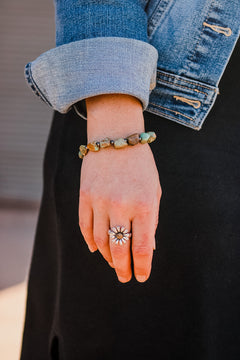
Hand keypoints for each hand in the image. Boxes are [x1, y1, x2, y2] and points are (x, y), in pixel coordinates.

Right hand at [78, 94, 161, 282]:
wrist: (116, 137)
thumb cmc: (141, 166)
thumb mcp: (154, 191)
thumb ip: (151, 221)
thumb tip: (146, 250)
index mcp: (144, 205)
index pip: (142, 248)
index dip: (142, 267)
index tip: (142, 277)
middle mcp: (121, 205)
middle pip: (119, 249)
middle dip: (123, 268)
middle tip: (125, 277)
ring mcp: (99, 201)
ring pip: (100, 241)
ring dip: (108, 257)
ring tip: (114, 263)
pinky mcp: (85, 196)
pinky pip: (85, 226)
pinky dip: (91, 241)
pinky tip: (97, 249)